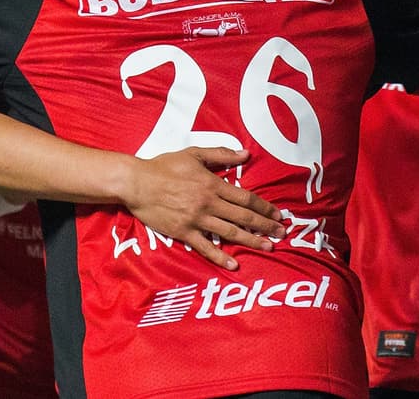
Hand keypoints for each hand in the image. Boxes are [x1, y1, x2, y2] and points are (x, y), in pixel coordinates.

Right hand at [123, 147, 283, 270]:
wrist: (136, 183)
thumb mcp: (193, 154)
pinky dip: (220, 256)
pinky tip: (234, 264)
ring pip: (229, 232)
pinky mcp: (183, 232)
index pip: (245, 198)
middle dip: (265, 225)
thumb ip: (221, 154)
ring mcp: (196, 219)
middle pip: (243, 216)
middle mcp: (208, 203)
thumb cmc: (164, 166)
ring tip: (268, 247)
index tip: (278, 214)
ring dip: (251, 240)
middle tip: (282, 232)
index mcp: (212, 184)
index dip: (264, 207)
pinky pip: (205, 247)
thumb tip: (246, 154)